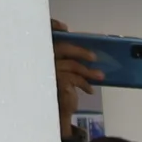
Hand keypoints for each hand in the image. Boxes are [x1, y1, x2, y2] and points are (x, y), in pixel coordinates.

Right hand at [51, 21, 101, 135]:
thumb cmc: (58, 91)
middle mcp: (41, 60)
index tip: (64, 28)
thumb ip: (68, 62)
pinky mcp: (56, 82)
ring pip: (72, 65)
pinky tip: (90, 90)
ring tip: (100, 76)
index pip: (44, 36)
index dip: (52, 27)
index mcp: (41, 55)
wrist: (55, 113)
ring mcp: (47, 71)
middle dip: (79, 51)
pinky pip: (75, 78)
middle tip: (94, 57)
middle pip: (62, 48)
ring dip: (89, 71)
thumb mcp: (63, 74)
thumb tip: (89, 53)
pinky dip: (85, 83)